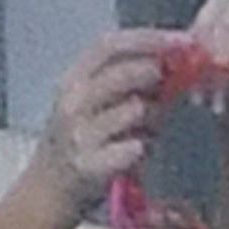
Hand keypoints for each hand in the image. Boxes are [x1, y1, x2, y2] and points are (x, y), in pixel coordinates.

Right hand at [34, 28, 184, 211]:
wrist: (48, 190)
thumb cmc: (79, 141)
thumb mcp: (91, 101)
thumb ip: (126, 79)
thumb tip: (175, 60)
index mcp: (72, 81)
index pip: (110, 45)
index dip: (148, 38)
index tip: (180, 40)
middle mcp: (71, 103)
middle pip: (124, 72)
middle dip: (154, 74)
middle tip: (166, 86)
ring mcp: (79, 134)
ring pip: (135, 109)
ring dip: (151, 118)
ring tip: (143, 130)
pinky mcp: (90, 164)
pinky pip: (135, 147)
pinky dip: (142, 148)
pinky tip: (132, 153)